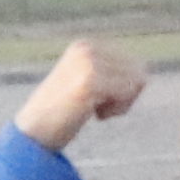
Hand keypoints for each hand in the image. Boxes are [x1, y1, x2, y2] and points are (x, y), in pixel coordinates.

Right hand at [16, 36, 146, 150]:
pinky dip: (117, 110)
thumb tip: (146, 75)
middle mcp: (87, 48)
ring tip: (95, 111)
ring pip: (137, 82)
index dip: (125, 88)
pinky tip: (95, 115)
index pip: (134, 62)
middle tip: (98, 108)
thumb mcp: (84, 84)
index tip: (99, 100)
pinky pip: (128, 93)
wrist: (32, 134)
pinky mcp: (90, 81)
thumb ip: (110, 74)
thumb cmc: (60, 115)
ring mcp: (88, 63)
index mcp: (85, 45)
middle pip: (139, 70)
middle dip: (125, 95)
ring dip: (121, 103)